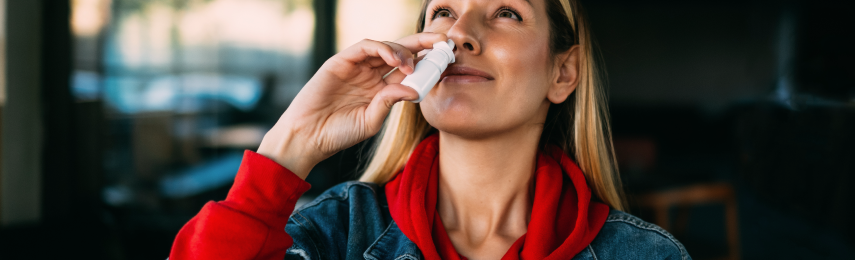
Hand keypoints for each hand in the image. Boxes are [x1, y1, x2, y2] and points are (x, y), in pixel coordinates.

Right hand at [257, 33, 448, 178]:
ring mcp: (357, 66)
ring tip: (412, 65)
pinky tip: (395, 60)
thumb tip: (415, 91)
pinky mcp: (342, 61)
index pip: (409, 70)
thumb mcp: (372, 121)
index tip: (447, 60)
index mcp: (381, 89)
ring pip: (386, 47)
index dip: (427, 63)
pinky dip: (382, 49)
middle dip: (423, 44)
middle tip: (443, 43)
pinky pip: (365, 47)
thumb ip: (391, 103)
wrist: (308, 137)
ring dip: (403, 50)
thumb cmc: (338, 133)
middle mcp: (371, 74)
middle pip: (402, 52)